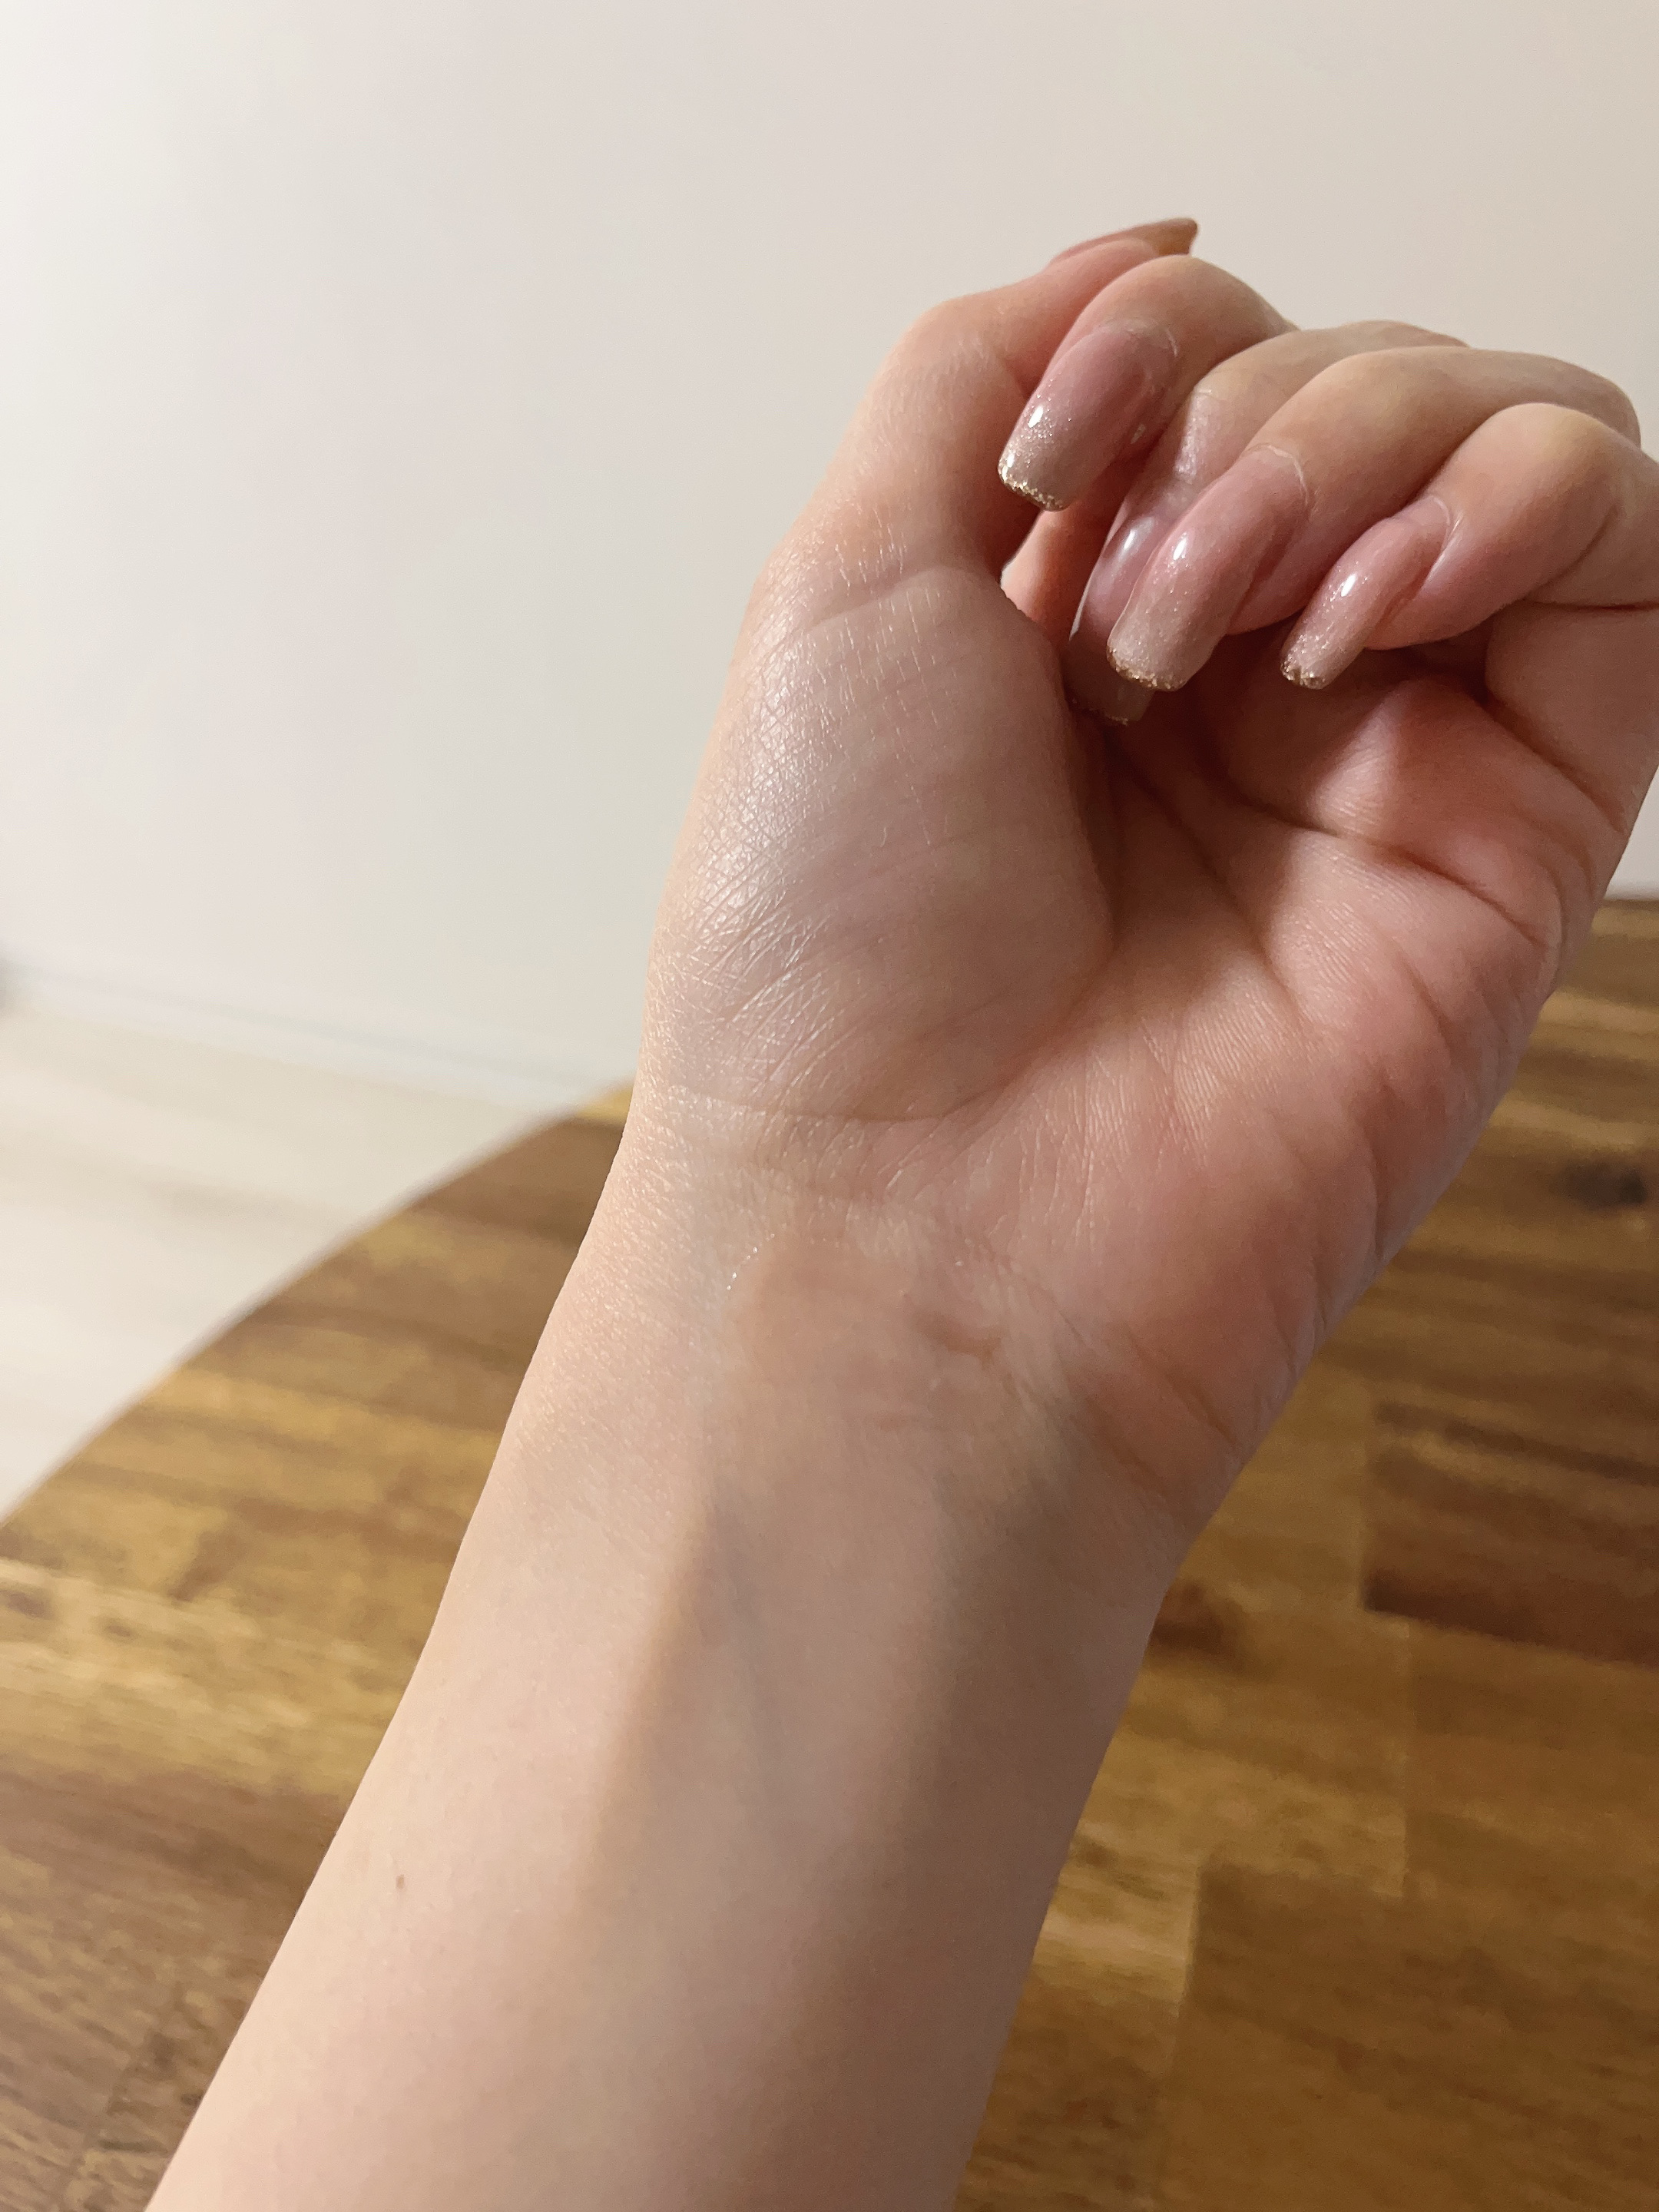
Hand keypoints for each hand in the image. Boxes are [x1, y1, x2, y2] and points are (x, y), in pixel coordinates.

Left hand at [632, 220, 1658, 1536]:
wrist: (911, 1218)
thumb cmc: (834, 936)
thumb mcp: (844, 577)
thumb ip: (991, 365)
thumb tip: (1156, 254)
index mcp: (1077, 618)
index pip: (1205, 368)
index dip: (1148, 354)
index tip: (1050, 470)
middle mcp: (1242, 680)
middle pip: (1354, 387)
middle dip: (1242, 426)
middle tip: (1131, 604)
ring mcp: (1387, 752)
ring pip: (1503, 443)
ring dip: (1365, 452)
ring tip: (1234, 619)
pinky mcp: (1520, 826)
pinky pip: (1623, 559)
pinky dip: (1519, 503)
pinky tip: (1371, 613)